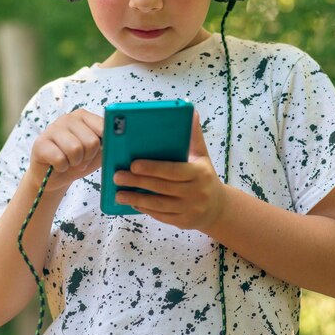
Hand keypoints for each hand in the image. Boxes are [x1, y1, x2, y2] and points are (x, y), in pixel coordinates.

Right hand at [29, 109, 103, 192]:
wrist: (56, 176)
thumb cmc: (80, 161)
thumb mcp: (100, 153)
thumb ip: (110, 143)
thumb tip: (119, 139)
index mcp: (84, 116)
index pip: (103, 127)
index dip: (102, 146)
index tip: (96, 152)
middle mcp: (68, 118)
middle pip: (91, 141)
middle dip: (88, 157)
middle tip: (80, 160)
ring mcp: (52, 128)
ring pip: (75, 150)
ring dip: (75, 163)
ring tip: (70, 162)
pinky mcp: (40, 143)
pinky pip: (60, 159)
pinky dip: (62, 167)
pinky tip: (58, 165)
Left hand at [114, 112, 224, 232]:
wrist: (218, 207)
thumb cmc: (204, 175)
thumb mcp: (202, 155)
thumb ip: (193, 135)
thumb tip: (192, 112)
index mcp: (199, 173)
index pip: (173, 171)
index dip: (153, 168)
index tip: (133, 164)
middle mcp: (196, 193)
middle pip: (162, 187)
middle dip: (137, 182)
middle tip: (117, 176)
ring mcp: (190, 209)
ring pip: (159, 204)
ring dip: (136, 199)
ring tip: (118, 193)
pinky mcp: (183, 222)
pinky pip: (161, 216)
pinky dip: (145, 209)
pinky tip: (132, 203)